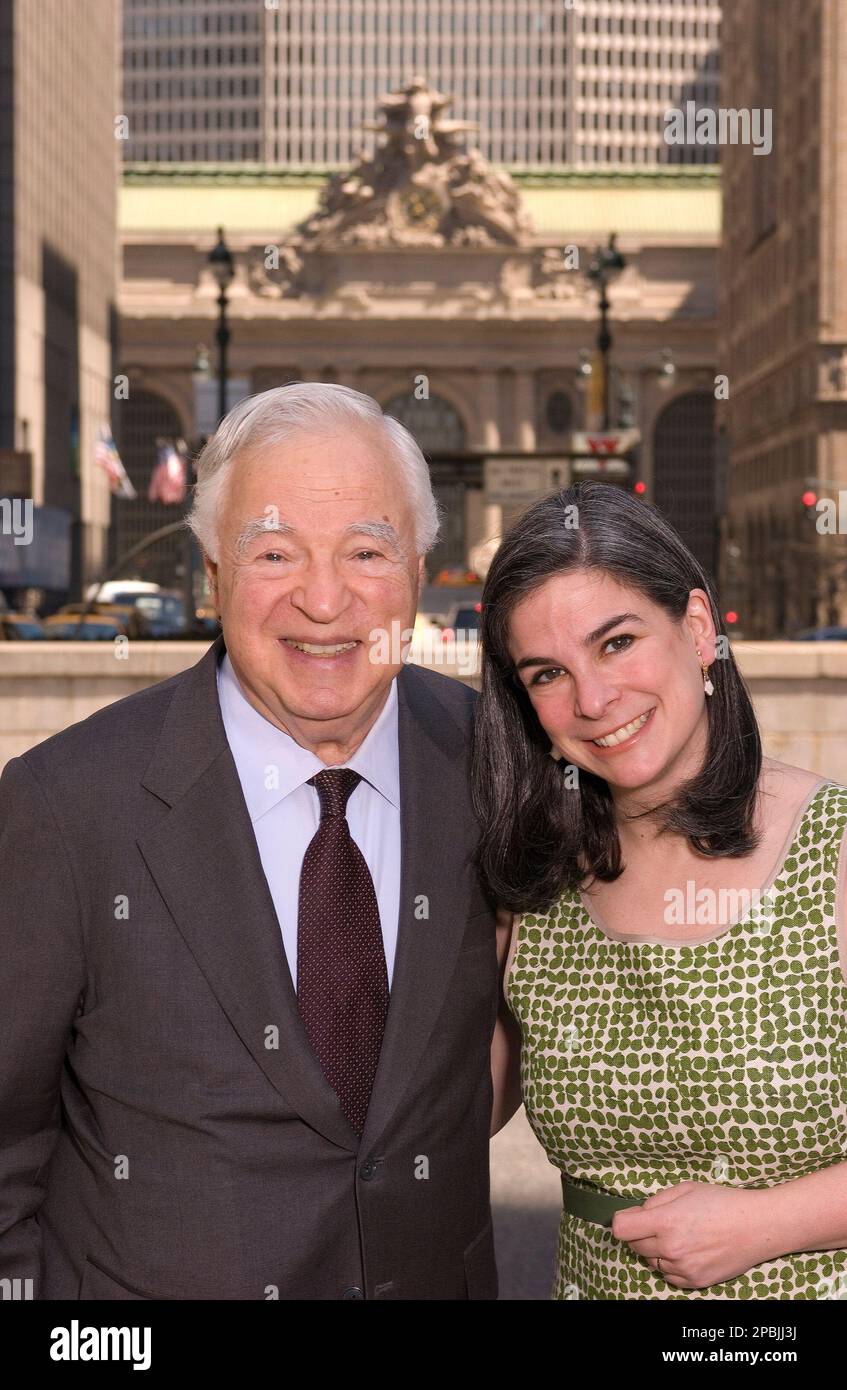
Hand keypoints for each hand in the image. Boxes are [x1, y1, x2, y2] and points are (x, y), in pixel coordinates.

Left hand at [611, 1181, 777, 1288]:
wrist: (757, 1227)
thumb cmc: (722, 1202)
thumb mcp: (685, 1188)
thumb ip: (656, 1201)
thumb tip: (638, 1213)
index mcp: (666, 1222)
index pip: (621, 1229)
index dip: (622, 1220)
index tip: (631, 1217)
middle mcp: (671, 1249)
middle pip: (634, 1245)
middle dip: (641, 1233)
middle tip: (662, 1222)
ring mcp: (682, 1268)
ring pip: (651, 1261)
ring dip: (657, 1249)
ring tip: (681, 1235)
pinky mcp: (694, 1282)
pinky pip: (668, 1275)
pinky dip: (671, 1264)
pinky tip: (688, 1249)